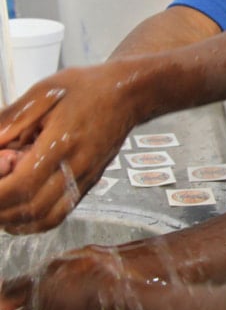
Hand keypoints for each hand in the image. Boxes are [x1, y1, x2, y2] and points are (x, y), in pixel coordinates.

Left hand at [0, 63, 139, 232]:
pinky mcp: (88, 183)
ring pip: (45, 218)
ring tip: (1, 202)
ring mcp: (84, 179)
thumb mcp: (42, 93)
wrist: (129, 95)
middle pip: (30, 209)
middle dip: (0, 209)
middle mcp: (75, 168)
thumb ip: (10, 120)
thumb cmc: (89, 89)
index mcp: (61, 144)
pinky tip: (19, 208)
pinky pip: (59, 214)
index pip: (21, 186)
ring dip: (15, 220)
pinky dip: (34, 220)